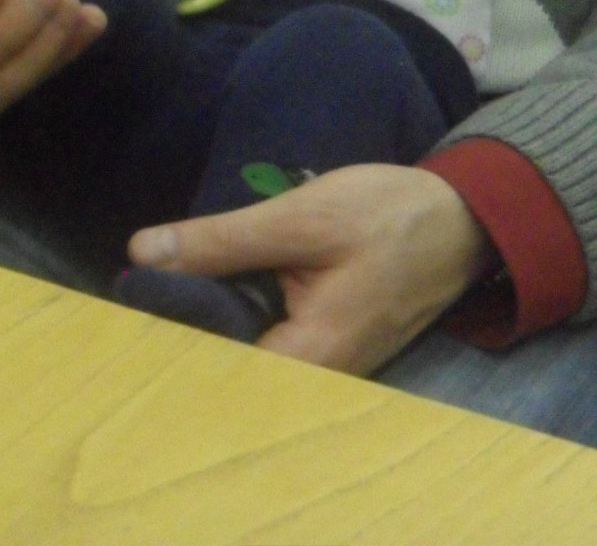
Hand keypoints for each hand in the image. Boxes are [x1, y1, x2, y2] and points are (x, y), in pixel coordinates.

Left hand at [125, 164, 491, 373]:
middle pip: (228, 367)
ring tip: (174, 279)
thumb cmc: (389, 216)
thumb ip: (224, 241)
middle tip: (148, 280)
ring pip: (248, 352)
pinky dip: (246, 311)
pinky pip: (272, 338)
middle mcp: (316, 380)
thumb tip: (143, 254)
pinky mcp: (330, 344)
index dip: (168, 340)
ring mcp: (326, 365)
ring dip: (216, 317)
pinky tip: (224, 280)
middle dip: (188, 325)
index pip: (214, 372)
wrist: (463, 218)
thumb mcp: (303, 215)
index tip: (133, 301)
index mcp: (309, 360)